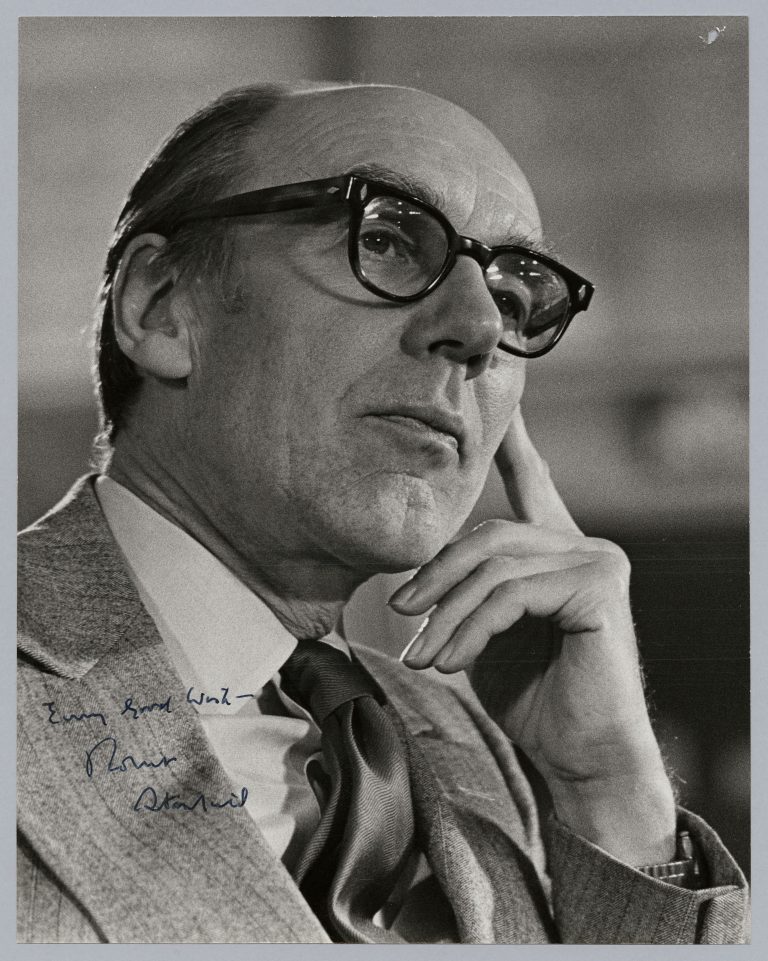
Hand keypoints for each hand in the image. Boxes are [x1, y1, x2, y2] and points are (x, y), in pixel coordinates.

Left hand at [389, 407, 676, 863]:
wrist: (582, 759)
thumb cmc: (533, 700)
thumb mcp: (487, 634)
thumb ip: (469, 594)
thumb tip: (411, 581)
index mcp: (558, 551)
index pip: (531, 484)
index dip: (512, 446)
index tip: (500, 409)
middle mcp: (584, 546)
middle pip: (490, 536)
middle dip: (437, 574)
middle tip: (401, 611)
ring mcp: (597, 561)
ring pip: (495, 567)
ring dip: (448, 613)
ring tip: (423, 656)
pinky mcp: (599, 588)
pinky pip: (513, 595)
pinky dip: (472, 628)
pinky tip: (451, 663)